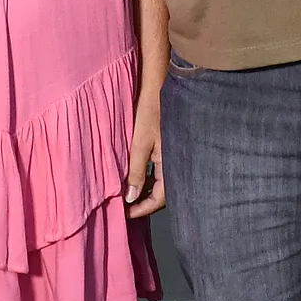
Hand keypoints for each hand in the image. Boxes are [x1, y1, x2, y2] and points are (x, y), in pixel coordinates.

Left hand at [124, 96, 164, 217]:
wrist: (158, 86)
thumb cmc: (150, 111)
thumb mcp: (139, 144)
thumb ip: (135, 172)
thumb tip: (129, 197)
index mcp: (172, 165)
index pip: (159, 199)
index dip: (141, 209)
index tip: (125, 214)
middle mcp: (176, 163)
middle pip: (161, 194)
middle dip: (143, 203)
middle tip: (124, 208)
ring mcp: (173, 156)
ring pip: (160, 183)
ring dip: (145, 190)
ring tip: (127, 194)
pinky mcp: (169, 148)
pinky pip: (160, 171)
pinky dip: (148, 178)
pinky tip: (135, 177)